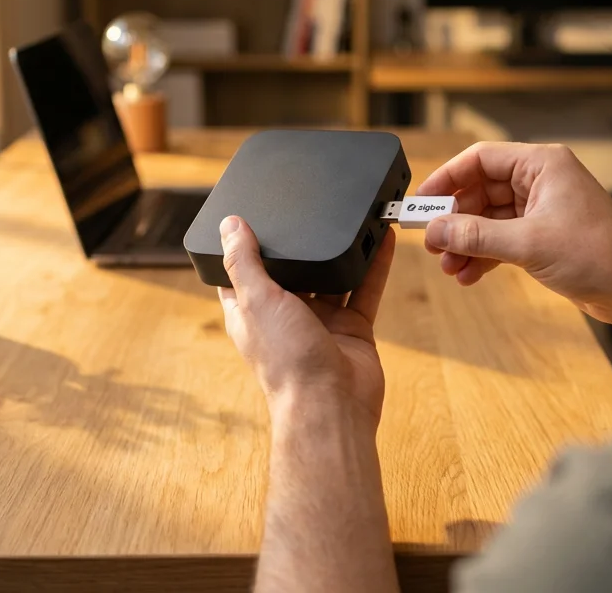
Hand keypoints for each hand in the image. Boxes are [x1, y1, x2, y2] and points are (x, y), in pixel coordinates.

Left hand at [217, 216, 395, 425]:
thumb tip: (228, 224)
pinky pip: (365, 290)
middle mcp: (285, 316)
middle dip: (301, 245)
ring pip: (332, 277)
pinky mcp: (352, 329)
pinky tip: (382, 239)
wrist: (332, 406)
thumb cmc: (287, 363)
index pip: (242, 272)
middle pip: (293, 271)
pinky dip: (374, 266)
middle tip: (310, 205)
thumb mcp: (256, 301)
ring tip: (351, 216)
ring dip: (341, 251)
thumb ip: (243, 262)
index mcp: (252, 311)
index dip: (245, 245)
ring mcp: (320, 322)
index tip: (252, 215)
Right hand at [418, 142, 611, 325]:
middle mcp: (541, 181)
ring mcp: (543, 209)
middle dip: (455, 219)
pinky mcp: (544, 236)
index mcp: (542, 165)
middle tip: (432, 242)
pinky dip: (484, 255)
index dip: (447, 178)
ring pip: (489, 218)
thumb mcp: (528, 244)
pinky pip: (502, 239)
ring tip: (449, 266)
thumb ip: (476, 235)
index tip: (422, 202)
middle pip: (481, 190)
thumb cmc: (600, 255)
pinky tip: (468, 275)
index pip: (481, 159)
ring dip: (467, 242)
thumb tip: (437, 230)